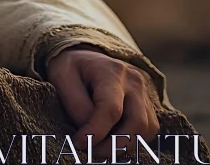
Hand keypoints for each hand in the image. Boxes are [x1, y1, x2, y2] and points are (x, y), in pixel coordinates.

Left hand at [45, 44, 160, 159]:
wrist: (84, 57)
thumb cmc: (71, 69)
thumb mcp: (62, 79)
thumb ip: (77, 107)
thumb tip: (91, 136)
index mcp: (112, 71)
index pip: (111, 108)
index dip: (96, 131)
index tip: (80, 143)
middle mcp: (134, 82)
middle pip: (136, 123)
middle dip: (114, 145)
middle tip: (91, 151)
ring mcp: (144, 94)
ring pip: (146, 130)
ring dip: (123, 145)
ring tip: (99, 146)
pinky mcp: (147, 106)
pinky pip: (147, 131)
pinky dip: (131, 141)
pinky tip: (111, 139)